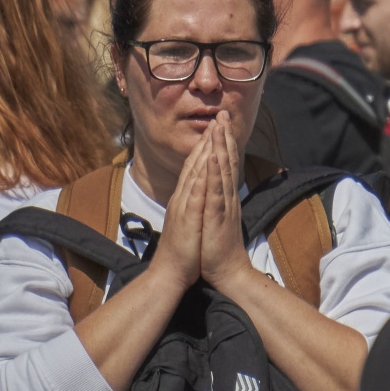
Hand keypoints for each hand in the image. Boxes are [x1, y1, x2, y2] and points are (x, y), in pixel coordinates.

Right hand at [153, 136, 208, 289]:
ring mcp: (184, 206)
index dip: (206, 146)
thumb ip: (193, 205)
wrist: (170, 274)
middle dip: (208, 139)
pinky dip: (202, 176)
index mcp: (186, 198)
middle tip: (219, 117)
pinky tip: (209, 161)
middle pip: (196, 163)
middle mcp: (183, 197)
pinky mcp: (187, 217)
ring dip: (205, 150)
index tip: (217, 128)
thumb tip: (199, 194)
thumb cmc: (183, 250)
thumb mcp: (190, 221)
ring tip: (215, 129)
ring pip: (195, 172)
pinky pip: (195, 193)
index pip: (196, 167)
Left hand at [195, 115, 249, 286]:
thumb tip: (215, 186)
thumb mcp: (216, 217)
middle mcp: (225, 196)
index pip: (222, 164)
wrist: (226, 271)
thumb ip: (216, 200)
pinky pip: (216, 190)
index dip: (221, 142)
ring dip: (221, 147)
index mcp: (223, 196)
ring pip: (223, 170)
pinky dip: (215, 172)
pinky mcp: (217, 215)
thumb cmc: (217, 247)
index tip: (219, 122)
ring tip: (219, 125)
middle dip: (223, 136)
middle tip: (223, 112)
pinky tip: (214, 156)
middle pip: (225, 161)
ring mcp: (222, 205)